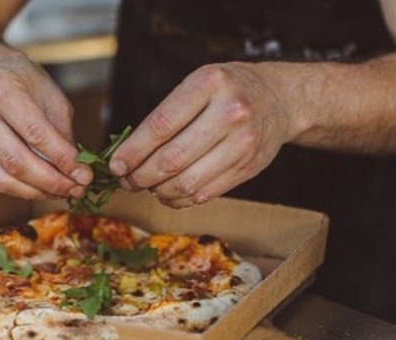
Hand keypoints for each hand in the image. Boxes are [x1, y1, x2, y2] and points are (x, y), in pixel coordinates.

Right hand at [0, 51, 92, 198]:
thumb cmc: (22, 80)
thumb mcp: (51, 95)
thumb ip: (62, 132)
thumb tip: (75, 171)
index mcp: (0, 88)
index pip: (35, 134)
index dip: (63, 160)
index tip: (84, 175)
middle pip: (16, 161)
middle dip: (51, 181)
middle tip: (76, 189)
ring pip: (5, 177)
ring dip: (38, 191)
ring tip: (62, 192)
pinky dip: (23, 190)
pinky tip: (43, 189)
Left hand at [110, 63, 296, 207]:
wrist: (280, 100)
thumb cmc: (227, 91)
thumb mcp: (197, 84)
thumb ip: (166, 116)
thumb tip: (127, 156)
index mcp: (210, 84)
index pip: (161, 125)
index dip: (133, 151)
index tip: (115, 165)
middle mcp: (230, 113)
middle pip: (172, 159)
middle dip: (141, 176)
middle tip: (126, 181)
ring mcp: (242, 143)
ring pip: (187, 183)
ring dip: (158, 191)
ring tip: (146, 186)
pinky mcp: (248, 168)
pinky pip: (204, 194)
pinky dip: (179, 199)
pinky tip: (167, 193)